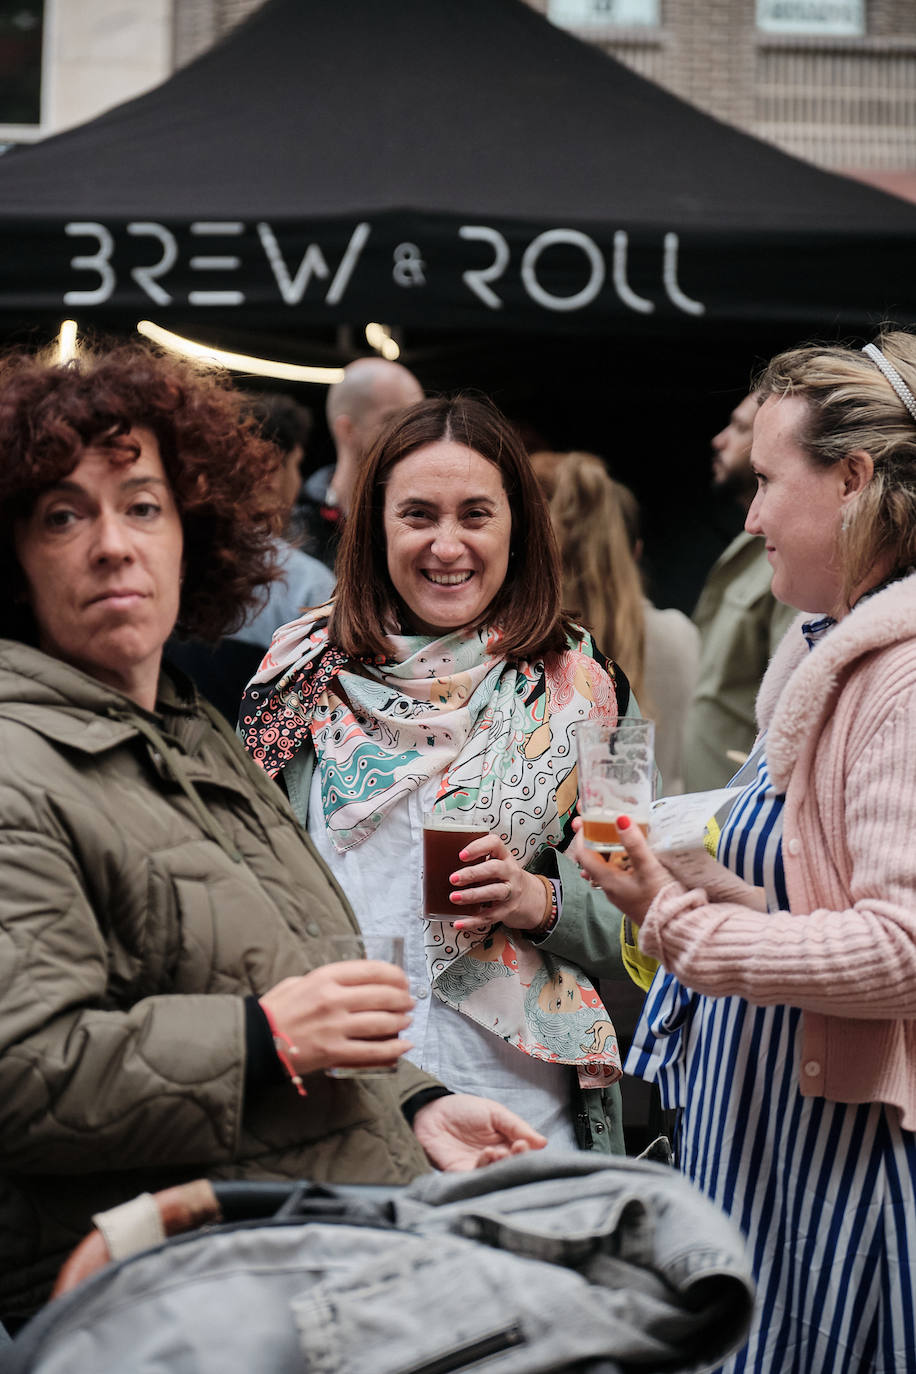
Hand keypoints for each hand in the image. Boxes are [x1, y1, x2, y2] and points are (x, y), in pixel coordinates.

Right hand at [260, 961, 413, 1076]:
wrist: (257, 1040)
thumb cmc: (277, 1009)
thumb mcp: (300, 981)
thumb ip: (327, 979)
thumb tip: (355, 980)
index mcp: (325, 977)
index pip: (372, 970)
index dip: (395, 975)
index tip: (403, 980)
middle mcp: (334, 999)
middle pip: (382, 995)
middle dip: (402, 999)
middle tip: (409, 1002)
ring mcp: (336, 1027)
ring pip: (382, 1022)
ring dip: (401, 1021)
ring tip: (407, 1021)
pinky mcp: (335, 1052)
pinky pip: (372, 1050)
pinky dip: (393, 1049)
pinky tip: (404, 1046)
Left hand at [411, 1093, 546, 1169]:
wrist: (431, 1111)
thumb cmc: (463, 1109)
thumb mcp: (495, 1112)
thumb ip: (517, 1126)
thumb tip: (542, 1143)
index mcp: (505, 1145)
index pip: (522, 1155)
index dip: (526, 1153)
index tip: (525, 1144)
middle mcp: (494, 1160)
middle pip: (511, 1168)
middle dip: (516, 1161)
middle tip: (517, 1150)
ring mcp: (477, 1169)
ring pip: (496, 1175)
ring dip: (501, 1165)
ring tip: (499, 1151)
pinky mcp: (461, 1175)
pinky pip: (477, 1178)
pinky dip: (485, 1168)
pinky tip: (487, 1153)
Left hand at [447, 832, 545, 932]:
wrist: (530, 897)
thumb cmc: (503, 877)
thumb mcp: (497, 863)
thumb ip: (478, 861)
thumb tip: (442, 863)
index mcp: (504, 856)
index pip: (495, 844)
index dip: (478, 847)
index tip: (461, 855)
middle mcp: (510, 872)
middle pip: (494, 869)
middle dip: (473, 873)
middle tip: (453, 878)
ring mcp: (511, 892)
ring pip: (493, 892)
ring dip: (472, 895)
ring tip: (454, 897)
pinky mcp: (507, 910)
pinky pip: (489, 916)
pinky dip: (472, 921)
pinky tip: (458, 923)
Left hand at [570, 815, 670, 924]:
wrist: (674, 927)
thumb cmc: (660, 899)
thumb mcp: (648, 868)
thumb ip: (634, 844)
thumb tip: (620, 819)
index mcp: (607, 879)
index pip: (584, 855)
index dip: (582, 836)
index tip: (585, 820)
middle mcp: (608, 886)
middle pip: (592, 859)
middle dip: (593, 839)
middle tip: (596, 821)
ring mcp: (618, 891)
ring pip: (605, 866)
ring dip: (605, 849)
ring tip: (611, 833)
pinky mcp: (629, 893)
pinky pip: (616, 872)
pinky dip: (617, 859)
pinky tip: (627, 853)